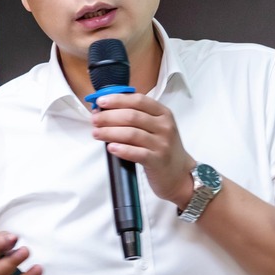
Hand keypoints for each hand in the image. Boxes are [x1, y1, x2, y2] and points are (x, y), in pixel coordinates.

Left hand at [90, 92, 197, 206]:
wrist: (179, 174)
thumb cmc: (163, 148)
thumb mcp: (157, 127)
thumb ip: (137, 116)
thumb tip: (106, 109)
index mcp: (163, 113)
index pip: (138, 100)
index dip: (117, 99)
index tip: (101, 102)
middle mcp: (164, 126)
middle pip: (131, 116)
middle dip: (108, 117)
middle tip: (94, 120)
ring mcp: (162, 144)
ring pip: (131, 133)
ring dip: (110, 132)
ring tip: (96, 133)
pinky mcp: (157, 160)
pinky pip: (136, 153)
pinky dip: (121, 149)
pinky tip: (111, 148)